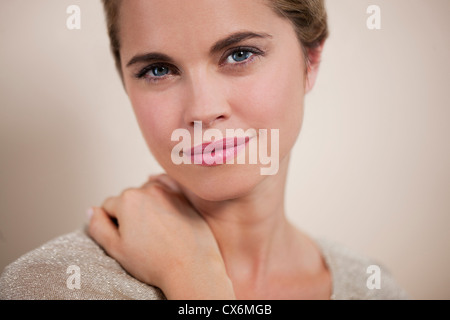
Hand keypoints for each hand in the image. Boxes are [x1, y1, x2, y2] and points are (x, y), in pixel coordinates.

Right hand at [87, 174, 234, 298]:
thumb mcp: (116, 248)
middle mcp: (147, 189)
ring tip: (157, 231)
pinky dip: (163, 195)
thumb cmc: (155, 261)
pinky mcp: (184, 195)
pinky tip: (164, 209)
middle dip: (130, 213)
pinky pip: (167, 187)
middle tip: (142, 237)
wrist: (191, 267)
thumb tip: (91, 210)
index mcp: (127, 199)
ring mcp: (168, 190)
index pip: (109, 207)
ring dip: (147, 205)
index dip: (113, 224)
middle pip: (129, 199)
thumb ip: (98, 226)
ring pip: (147, 194)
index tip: (125, 238)